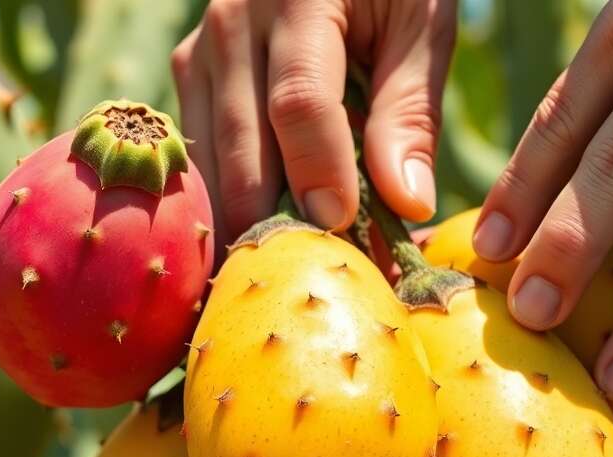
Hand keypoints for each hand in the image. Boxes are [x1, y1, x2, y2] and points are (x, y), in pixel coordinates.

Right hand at [172, 0, 457, 243]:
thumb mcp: (422, 29)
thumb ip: (412, 115)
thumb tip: (407, 206)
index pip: (299, 103)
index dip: (319, 173)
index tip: (342, 229)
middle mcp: (233, 21)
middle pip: (243, 147)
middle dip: (279, 219)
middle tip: (318, 276)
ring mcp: (201, 50)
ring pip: (211, 162)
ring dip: (251, 221)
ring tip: (294, 269)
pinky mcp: (189, 74)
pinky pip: (202, 155)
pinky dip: (233, 201)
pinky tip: (267, 236)